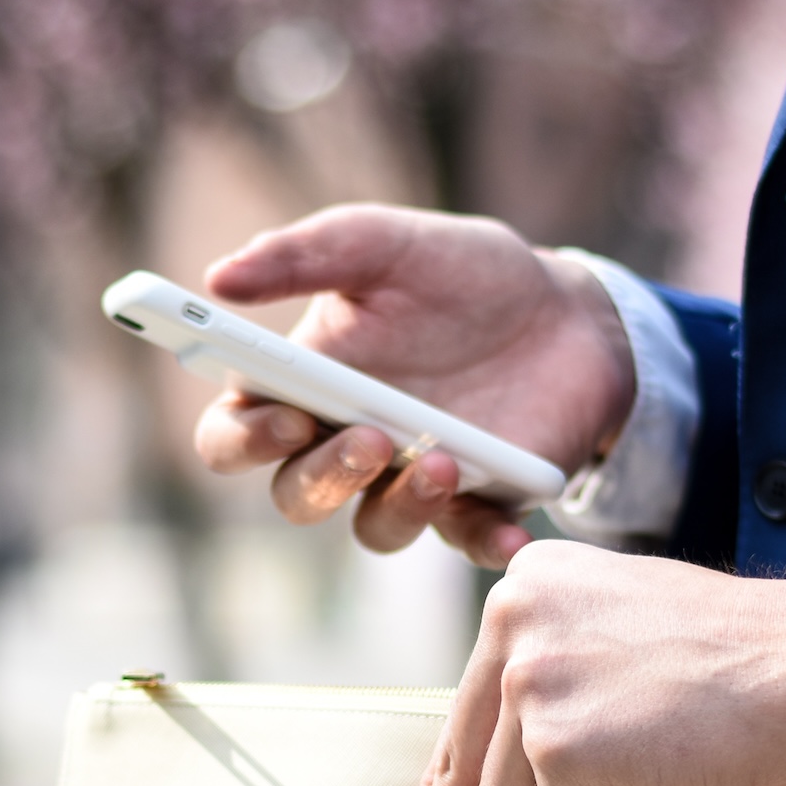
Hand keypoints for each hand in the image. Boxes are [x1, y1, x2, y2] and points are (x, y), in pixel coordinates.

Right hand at [193, 204, 635, 568]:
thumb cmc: (459, 276)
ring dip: (401, 507)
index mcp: (302, 387)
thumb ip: (303, 254)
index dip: (242, 439)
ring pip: (375, 529)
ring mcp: (409, 482)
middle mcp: (344, 446)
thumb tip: (219, 278)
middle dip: (322, 477)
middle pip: (297, 496)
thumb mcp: (384, 244)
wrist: (566, 311)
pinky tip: (510, 531)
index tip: (279, 414)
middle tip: (368, 437)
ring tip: (443, 461)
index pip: (234, 435)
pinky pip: (470, 541)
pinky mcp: (478, 504)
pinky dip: (487, 542)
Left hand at [405, 541, 785, 785]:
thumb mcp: (630, 635)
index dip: (451, 768)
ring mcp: (531, 684)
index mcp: (529, 586)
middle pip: (470, 755)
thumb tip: (523, 758)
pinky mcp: (558, 748)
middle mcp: (513, 622)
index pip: (473, 699)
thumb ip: (570, 671)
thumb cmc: (749, 663)